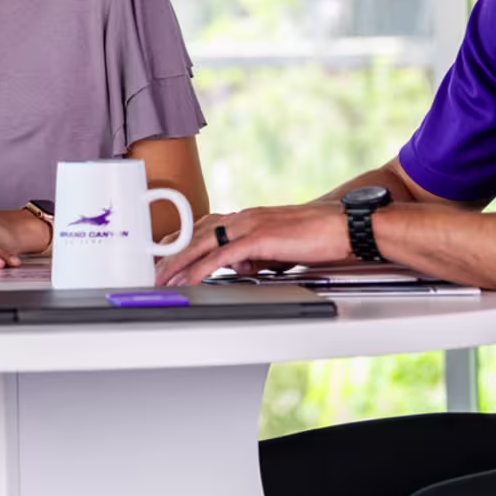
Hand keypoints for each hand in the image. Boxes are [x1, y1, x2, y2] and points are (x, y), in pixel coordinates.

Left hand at [156, 204, 349, 286]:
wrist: (343, 225)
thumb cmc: (317, 236)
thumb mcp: (278, 249)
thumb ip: (256, 255)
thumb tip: (240, 267)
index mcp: (247, 218)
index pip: (204, 227)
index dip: (181, 241)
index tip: (163, 255)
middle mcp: (243, 217)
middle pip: (196, 233)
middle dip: (171, 253)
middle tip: (153, 271)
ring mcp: (250, 225)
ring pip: (203, 242)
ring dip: (179, 262)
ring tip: (162, 278)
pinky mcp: (259, 238)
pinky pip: (223, 255)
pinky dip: (202, 267)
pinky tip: (190, 278)